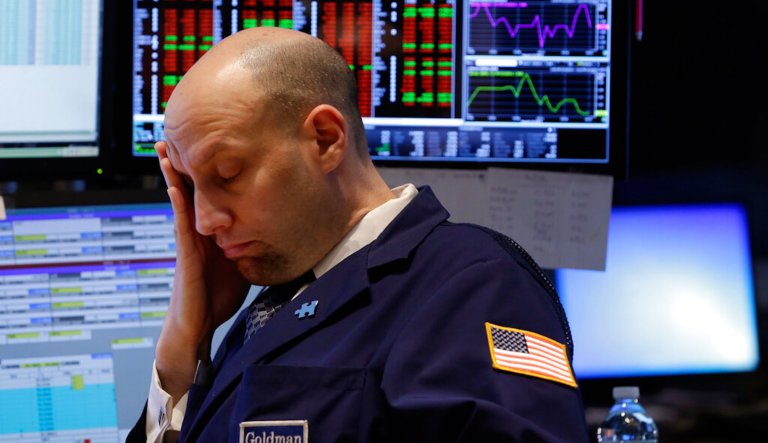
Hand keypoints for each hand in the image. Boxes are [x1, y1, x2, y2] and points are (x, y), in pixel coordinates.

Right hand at [154, 141, 250, 400]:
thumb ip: (248, 246)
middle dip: (182, 163)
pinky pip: (180, 221)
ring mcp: (188, 240)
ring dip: (172, 174)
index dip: (202, 171)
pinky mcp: (184, 252)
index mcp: (209, 232)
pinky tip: (173, 184)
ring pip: (179, 200)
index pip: (205, 195)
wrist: (198, 325)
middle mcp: (195, 231)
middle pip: (188, 189)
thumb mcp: (239, 264)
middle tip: (174, 134)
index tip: (203, 146)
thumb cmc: (217, 298)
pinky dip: (177, 201)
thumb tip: (271, 233)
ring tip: (165, 149)